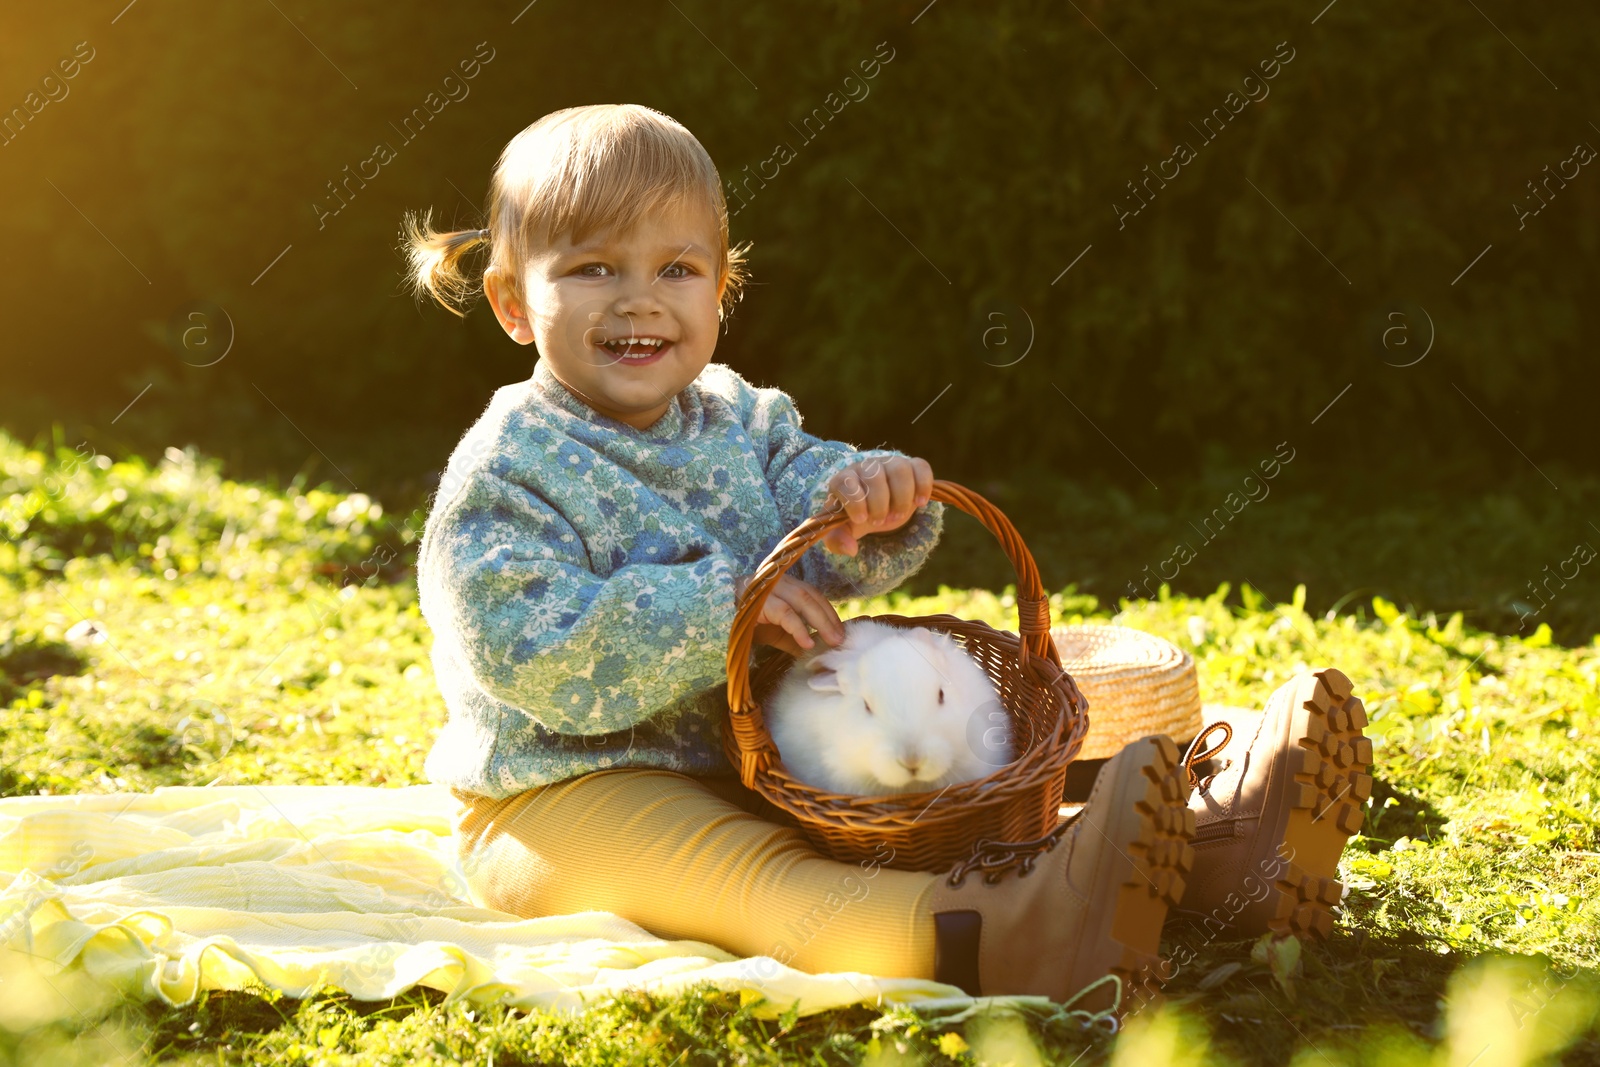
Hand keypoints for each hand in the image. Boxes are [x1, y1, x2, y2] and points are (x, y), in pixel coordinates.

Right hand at [734, 572, 845, 657]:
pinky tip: (806, 642)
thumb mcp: (773, 633)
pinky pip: (783, 612)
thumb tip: (815, 651)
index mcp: (781, 586)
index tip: (841, 632)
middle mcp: (774, 581)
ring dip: (820, 620)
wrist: (708, 621)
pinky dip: (798, 627)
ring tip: (831, 641)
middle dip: (828, 617)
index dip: (828, 612)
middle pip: (810, 595)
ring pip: (801, 598)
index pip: (812, 594)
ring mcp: (765, 587)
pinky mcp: (755, 599)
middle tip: (841, 639)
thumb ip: (793, 638)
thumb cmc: (740, 625)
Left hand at [819, 455, 933, 556]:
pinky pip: (921, 467)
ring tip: (898, 515)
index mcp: (844, 480)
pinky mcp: (911, 466)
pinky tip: (920, 503)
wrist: (876, 505)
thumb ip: (838, 540)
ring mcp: (889, 464)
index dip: (854, 502)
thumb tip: (851, 549)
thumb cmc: (856, 516)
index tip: (862, 520)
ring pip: (899, 469)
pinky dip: (923, 485)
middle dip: (879, 504)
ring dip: (901, 497)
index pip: (844, 482)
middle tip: (881, 521)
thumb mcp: (844, 530)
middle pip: (874, 475)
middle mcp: (866, 467)